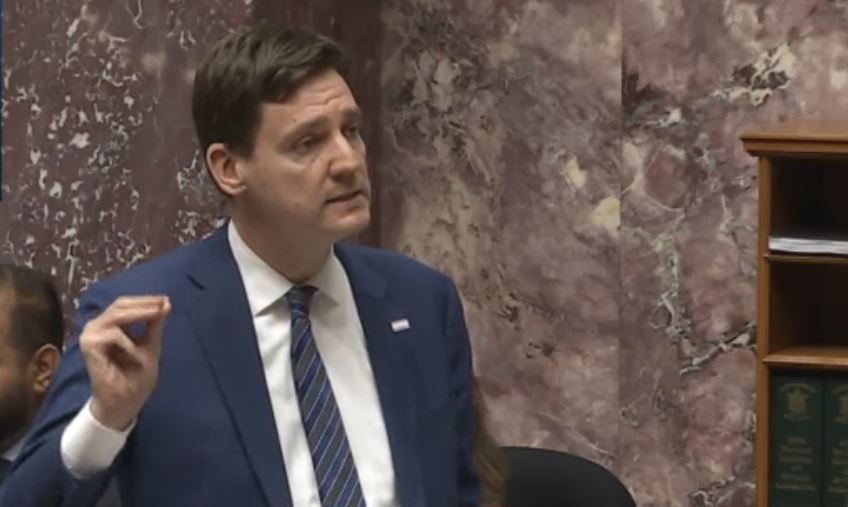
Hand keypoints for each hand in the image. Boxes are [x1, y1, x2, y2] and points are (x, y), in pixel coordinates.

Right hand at [80, 295, 170, 430]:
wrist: (125, 403)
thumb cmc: (136, 375)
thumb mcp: (151, 345)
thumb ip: (155, 324)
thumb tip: (165, 302)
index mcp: (110, 325)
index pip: (125, 304)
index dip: (145, 300)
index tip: (166, 299)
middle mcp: (97, 326)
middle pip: (120, 305)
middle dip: (144, 304)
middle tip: (163, 305)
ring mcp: (90, 336)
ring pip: (116, 315)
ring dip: (139, 317)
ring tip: (156, 320)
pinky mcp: (88, 347)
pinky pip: (112, 335)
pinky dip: (129, 343)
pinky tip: (137, 355)